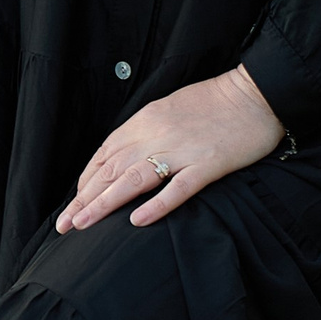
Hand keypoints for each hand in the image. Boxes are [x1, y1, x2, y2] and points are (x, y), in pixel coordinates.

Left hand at [55, 66, 284, 234]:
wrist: (255, 94)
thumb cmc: (215, 103)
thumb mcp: (169, 109)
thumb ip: (146, 132)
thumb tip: (125, 157)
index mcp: (145, 120)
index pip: (105, 154)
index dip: (86, 180)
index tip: (76, 202)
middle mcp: (156, 134)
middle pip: (111, 170)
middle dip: (84, 199)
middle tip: (64, 225)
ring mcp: (182, 150)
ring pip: (133, 179)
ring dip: (104, 203)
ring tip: (83, 224)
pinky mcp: (208, 164)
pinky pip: (177, 188)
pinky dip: (156, 205)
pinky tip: (136, 221)